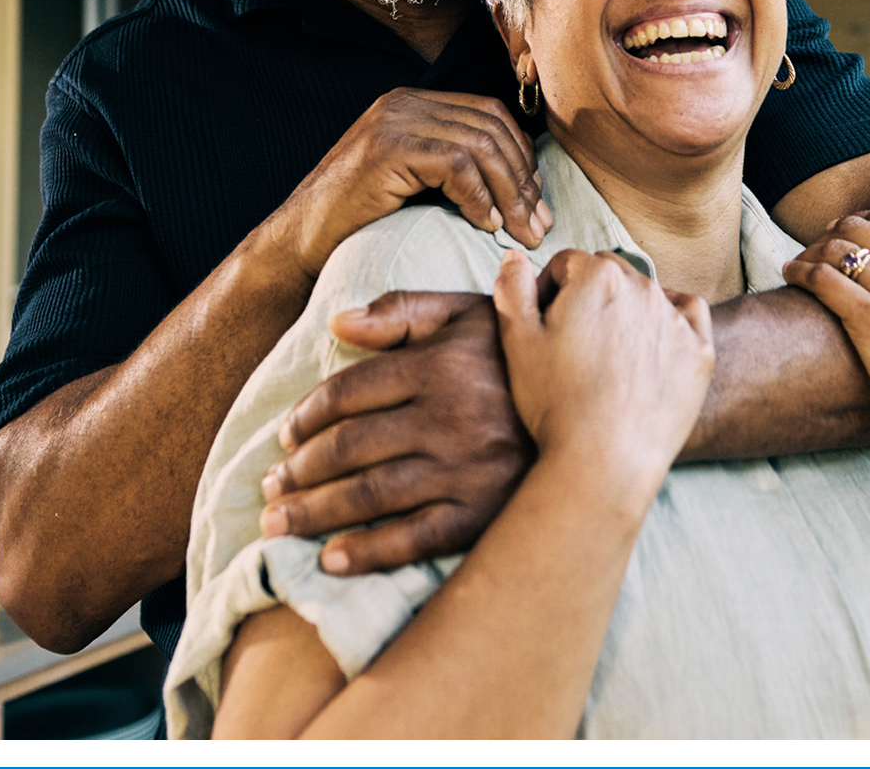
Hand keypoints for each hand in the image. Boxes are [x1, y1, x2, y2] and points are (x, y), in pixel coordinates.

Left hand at [261, 292, 533, 572]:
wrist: (599, 415)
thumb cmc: (520, 359)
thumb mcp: (469, 315)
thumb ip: (403, 310)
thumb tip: (337, 322)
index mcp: (439, 364)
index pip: (350, 391)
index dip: (308, 415)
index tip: (287, 435)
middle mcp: (449, 416)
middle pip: (350, 446)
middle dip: (300, 470)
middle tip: (271, 485)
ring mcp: (466, 469)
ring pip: (371, 494)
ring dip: (316, 513)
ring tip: (280, 523)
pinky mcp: (483, 513)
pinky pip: (414, 539)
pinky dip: (368, 553)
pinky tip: (331, 560)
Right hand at [276, 90, 553, 279]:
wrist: (298, 245)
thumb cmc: (357, 225)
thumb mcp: (412, 184)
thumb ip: (451, 168)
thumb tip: (518, 183)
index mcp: (412, 104)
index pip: (489, 114)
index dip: (521, 156)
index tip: (535, 202)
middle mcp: (404, 103)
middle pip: (491, 126)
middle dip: (523, 177)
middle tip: (538, 223)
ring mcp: (393, 122)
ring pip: (479, 144)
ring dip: (509, 192)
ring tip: (520, 231)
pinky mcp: (387, 149)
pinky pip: (455, 164)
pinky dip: (478, 197)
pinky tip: (485, 225)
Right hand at [493, 249, 714, 502]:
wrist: (605, 462)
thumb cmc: (556, 403)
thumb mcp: (517, 341)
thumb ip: (513, 287)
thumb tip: (514, 256)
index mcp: (597, 276)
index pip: (565, 264)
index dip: (548, 291)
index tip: (543, 326)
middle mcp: (642, 286)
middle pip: (607, 272)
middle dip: (589, 294)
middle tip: (574, 342)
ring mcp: (675, 317)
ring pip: (646, 293)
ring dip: (626, 309)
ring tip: (608, 356)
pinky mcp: (699, 350)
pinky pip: (689, 314)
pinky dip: (672, 321)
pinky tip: (652, 347)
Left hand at [781, 209, 869, 454]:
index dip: (856, 222)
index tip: (840, 235)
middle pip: (854, 228)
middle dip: (828, 234)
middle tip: (813, 250)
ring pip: (832, 249)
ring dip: (808, 252)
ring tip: (797, 265)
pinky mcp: (869, 317)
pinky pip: (820, 278)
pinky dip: (799, 272)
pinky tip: (791, 277)